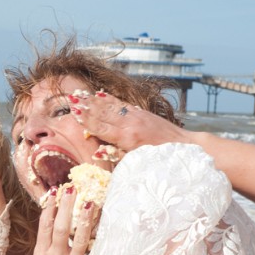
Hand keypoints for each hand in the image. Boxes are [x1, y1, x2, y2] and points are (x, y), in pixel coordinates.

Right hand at [28, 186, 96, 254]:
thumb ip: (44, 252)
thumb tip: (50, 236)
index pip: (44, 227)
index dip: (48, 209)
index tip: (52, 194)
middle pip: (60, 227)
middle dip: (65, 207)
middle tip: (70, 189)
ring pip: (77, 237)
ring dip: (83, 218)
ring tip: (88, 201)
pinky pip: (88, 252)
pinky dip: (93, 238)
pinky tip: (100, 226)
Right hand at [70, 91, 188, 151]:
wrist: (183, 144)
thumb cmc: (159, 158)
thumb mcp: (137, 161)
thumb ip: (116, 156)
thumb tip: (97, 152)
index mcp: (127, 138)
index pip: (102, 127)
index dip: (87, 120)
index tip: (74, 113)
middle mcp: (130, 124)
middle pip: (103, 113)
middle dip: (86, 106)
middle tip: (71, 99)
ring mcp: (136, 116)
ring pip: (110, 106)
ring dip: (93, 100)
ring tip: (80, 94)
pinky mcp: (141, 112)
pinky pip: (121, 104)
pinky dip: (109, 98)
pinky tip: (100, 93)